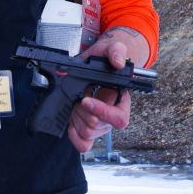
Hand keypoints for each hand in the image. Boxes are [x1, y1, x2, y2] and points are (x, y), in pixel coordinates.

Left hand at [66, 39, 132, 153]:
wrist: (91, 64)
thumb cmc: (103, 60)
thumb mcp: (109, 49)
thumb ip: (116, 51)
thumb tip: (118, 63)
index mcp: (122, 102)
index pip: (119, 119)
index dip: (102, 111)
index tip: (85, 99)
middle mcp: (111, 117)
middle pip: (97, 126)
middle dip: (82, 111)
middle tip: (78, 97)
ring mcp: (99, 125)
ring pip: (87, 133)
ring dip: (76, 118)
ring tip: (75, 102)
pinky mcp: (86, 130)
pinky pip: (83, 144)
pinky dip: (73, 135)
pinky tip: (71, 120)